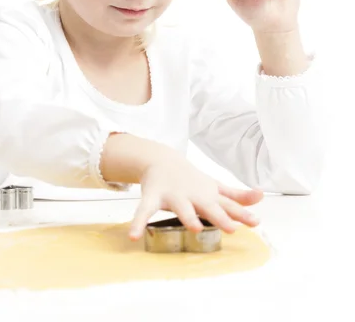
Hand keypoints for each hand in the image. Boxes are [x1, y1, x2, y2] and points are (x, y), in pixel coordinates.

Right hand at [129, 157, 262, 239]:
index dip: (242, 213)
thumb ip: (236, 196)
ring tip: (194, 227)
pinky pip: (144, 211)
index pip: (229, 205)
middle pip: (210, 207)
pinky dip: (138, 222)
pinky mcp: (153, 197)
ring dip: (188, 216)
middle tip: (232, 228)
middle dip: (220, 217)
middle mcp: (194, 195)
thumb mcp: (215, 187)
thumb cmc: (191, 180)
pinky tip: (133, 235)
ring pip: (182, 207)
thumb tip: (260, 196)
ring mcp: (174, 196)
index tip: (256, 222)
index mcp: (208, 195)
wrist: (161, 159)